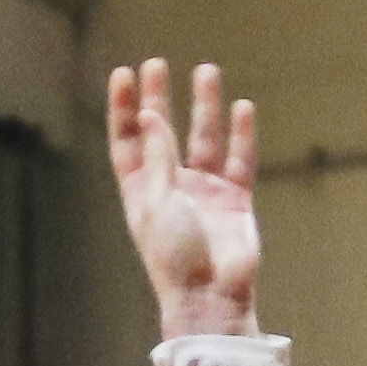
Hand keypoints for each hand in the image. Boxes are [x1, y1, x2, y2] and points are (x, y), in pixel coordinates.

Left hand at [108, 61, 259, 338]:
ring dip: (205, 107)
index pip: (128, 142)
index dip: (124, 109)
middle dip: (160, 99)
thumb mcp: (157, 202)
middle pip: (164, 134)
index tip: (125, 74)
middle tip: (158, 65)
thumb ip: (158, 157)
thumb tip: (151, 116)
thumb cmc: (174, 259)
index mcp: (142, 193)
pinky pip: (239, 162)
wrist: (211, 300)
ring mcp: (205, 195)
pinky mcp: (235, 203)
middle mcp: (172, 189)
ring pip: (204, 140)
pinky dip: (242, 136)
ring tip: (207, 71)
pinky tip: (242, 109)